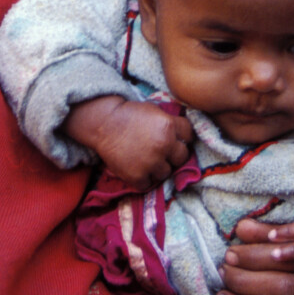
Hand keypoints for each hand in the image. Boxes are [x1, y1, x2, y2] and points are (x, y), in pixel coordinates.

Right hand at [63, 96, 192, 189]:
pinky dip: (144, 178)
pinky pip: (149, 183)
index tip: (174, 138)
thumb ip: (171, 122)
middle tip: (160, 151)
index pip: (189, 135)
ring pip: (166, 172)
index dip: (182, 136)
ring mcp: (151, 163)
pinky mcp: (138, 177)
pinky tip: (137, 167)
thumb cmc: (128, 114)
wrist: (104, 124)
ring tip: (146, 159)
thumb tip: (185, 134)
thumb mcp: (154, 111)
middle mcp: (164, 146)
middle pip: (182, 157)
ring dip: (158, 167)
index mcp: (169, 127)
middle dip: (173, 154)